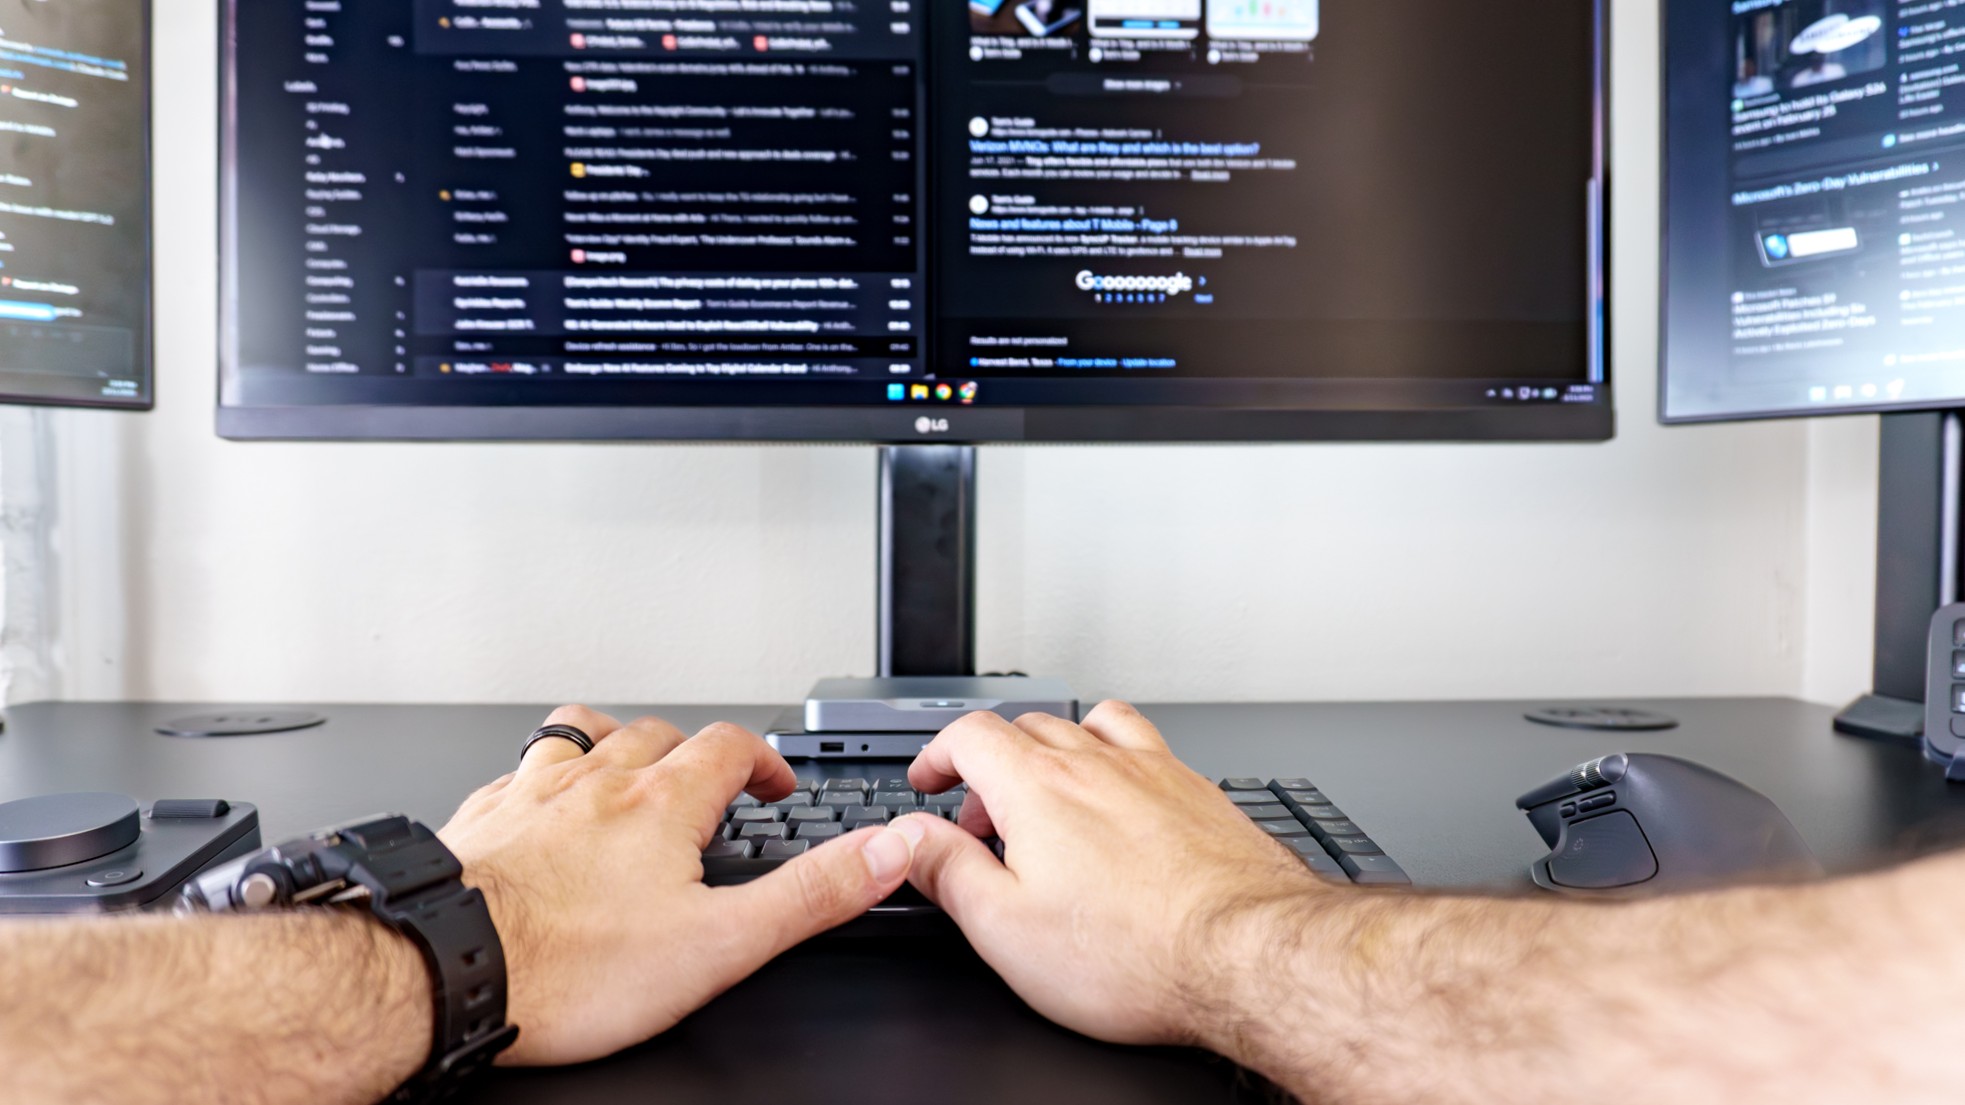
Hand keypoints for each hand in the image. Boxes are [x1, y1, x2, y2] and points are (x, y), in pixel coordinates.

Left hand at [437, 706, 925, 1064]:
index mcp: (660, 805)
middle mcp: (595, 783)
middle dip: (693, 750)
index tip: (772, 784)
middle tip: (712, 778)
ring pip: (581, 733)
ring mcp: (532, 795)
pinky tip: (539, 802)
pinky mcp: (481, 820)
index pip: (730, 748)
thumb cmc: (568, 967)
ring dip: (614, 739)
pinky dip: (542, 776)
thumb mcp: (719, 944)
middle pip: (657, 734)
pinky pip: (517, 771)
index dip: (762, 761)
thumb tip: (883, 854)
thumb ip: (808, 895)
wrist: (446, 969)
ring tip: (627, 760)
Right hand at [898, 701, 1326, 1047]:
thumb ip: (949, 872)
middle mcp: (1097, 763)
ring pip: (1088, 726)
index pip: (969, 734)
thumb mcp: (1006, 928)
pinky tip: (1121, 790)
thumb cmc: (1136, 953)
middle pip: (1026, 727)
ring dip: (1054, 750)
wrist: (1246, 955)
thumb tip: (911, 838)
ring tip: (1047, 797)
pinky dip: (1116, 754)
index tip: (929, 779)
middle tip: (981, 819)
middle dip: (990, 764)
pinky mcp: (1197, 791)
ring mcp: (1153, 771)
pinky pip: (1145, 744)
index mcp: (1038, 787)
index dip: (937, 754)